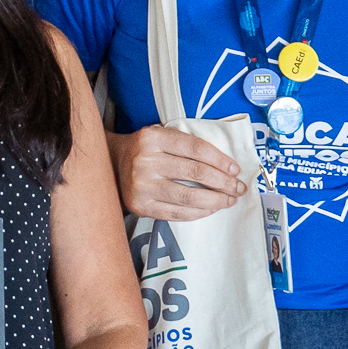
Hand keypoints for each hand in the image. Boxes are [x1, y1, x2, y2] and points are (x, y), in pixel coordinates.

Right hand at [112, 124, 244, 220]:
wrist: (109, 165)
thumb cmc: (143, 151)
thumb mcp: (159, 136)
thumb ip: (185, 145)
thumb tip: (225, 165)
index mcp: (152, 138)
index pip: (195, 148)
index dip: (220, 159)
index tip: (235, 169)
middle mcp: (146, 161)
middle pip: (195, 172)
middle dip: (224, 182)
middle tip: (238, 188)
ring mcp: (142, 186)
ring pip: (189, 196)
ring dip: (216, 200)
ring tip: (229, 200)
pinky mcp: (141, 206)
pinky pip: (177, 212)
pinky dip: (199, 212)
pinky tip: (211, 209)